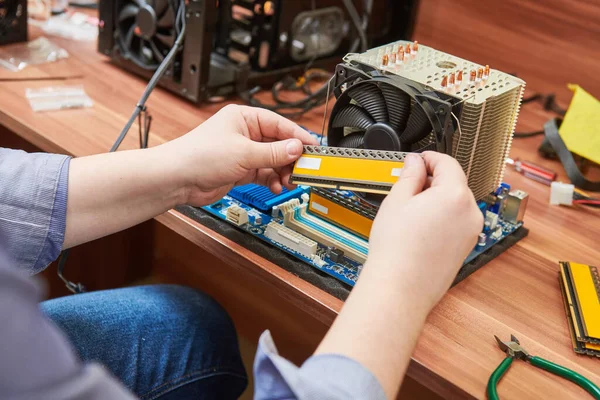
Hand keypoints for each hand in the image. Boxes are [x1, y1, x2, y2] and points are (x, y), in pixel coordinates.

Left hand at [160, 104, 317, 205]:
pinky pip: (264, 174)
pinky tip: (277, 186)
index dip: (298, 136)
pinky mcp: (240, 170)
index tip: (313, 148)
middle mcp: (245, 133)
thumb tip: (297, 148)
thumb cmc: (199, 156)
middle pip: (278, 144)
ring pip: (273, 161)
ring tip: (289, 181)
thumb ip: (274, 153)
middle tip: (304, 169)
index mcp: (244, 118)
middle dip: (291, 158)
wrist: (177, 179)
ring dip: (283, 172)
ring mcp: (243, 153)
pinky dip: (272, 180)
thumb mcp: (244, 153)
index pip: (279, 125)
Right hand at [367, 151, 482, 309]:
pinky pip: (456, 221)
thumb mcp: (397, 201)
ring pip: (455, 203)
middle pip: (454, 183)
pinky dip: (442, 217)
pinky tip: (419, 228)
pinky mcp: (466, 246)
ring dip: (437, 199)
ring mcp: (471, 231)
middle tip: (407, 187)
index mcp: (456, 195)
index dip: (429, 158)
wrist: (400, 287)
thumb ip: (410, 175)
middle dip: (432, 180)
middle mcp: (470, 213)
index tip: (416, 160)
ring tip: (410, 212)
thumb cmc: (397, 250)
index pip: (447, 163)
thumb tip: (416, 162)